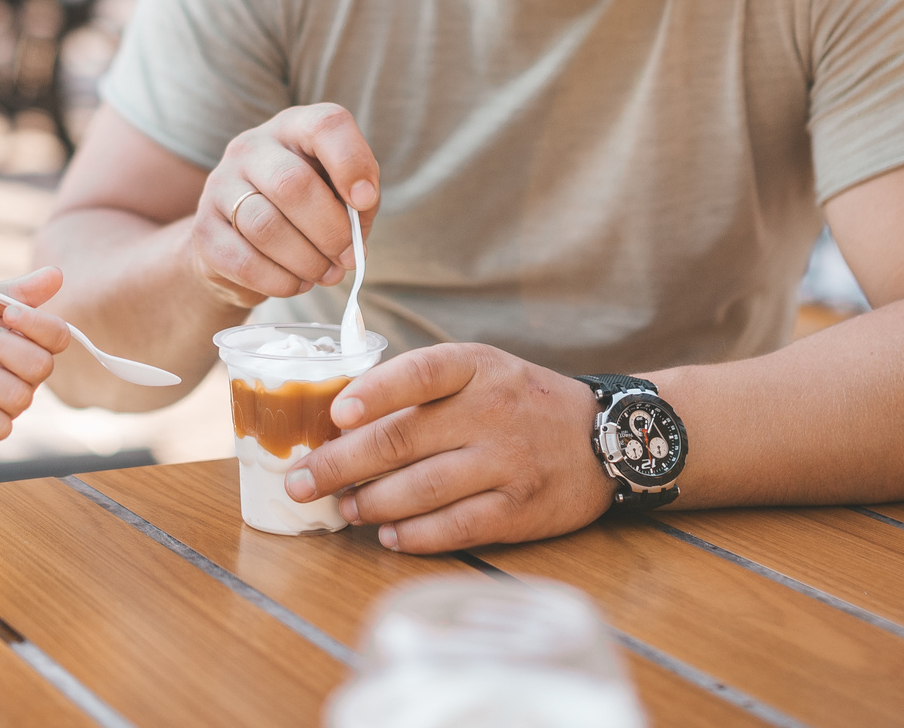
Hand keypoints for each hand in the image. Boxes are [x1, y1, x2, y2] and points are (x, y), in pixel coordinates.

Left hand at [0, 266, 73, 441]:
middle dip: (9, 348)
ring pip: (20, 397)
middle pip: (42, 366)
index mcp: (31, 341)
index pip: (59, 336)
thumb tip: (57, 274)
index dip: (38, 324)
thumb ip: (16, 292)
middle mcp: (27, 374)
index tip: (8, 313)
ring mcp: (10, 402)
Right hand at [189, 104, 379, 308]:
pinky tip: (297, 283)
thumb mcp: (338, 195)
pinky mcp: (203, 229)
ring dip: (308, 261)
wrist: (242, 243)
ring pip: (266, 226)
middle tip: (350, 257)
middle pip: (291, 183)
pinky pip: (244, 262)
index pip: (324, 125)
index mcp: (293, 128)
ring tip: (326, 274)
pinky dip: (281, 281)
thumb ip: (356, 205)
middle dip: (330, 230)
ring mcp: (220, 185)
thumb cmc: (306, 212)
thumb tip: (354, 239)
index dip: (351, 162)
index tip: (366, 200)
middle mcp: (251, 147)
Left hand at [285, 343, 611, 553]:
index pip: (420, 371)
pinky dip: (415, 535)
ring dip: (372, 503)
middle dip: (341, 463)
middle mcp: (493, 411)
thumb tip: (340, 420)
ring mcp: (508, 462)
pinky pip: (456, 526)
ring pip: (423, 488)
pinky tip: (389, 536)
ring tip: (345, 508)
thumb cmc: (519, 401)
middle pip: (404, 438)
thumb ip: (421, 387)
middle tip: (301, 480)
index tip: (335, 413)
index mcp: (477, 367)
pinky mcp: (520, 509)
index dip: (374, 391)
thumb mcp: (480, 371)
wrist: (603, 438)